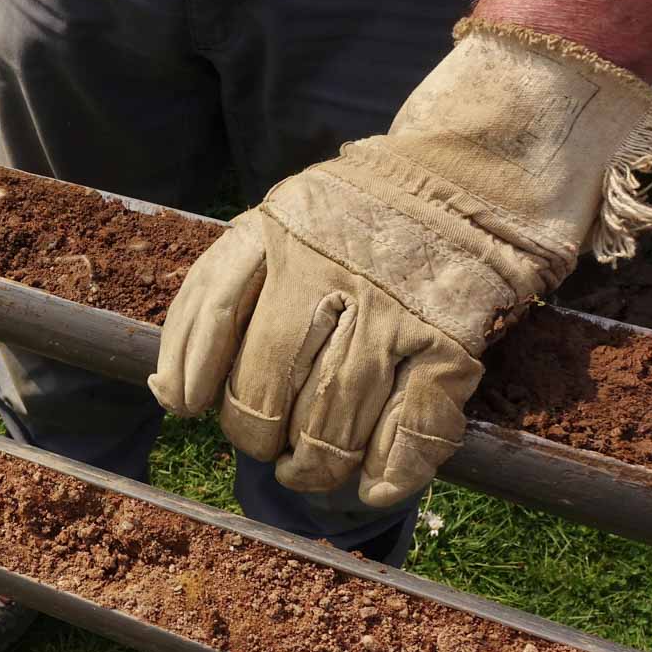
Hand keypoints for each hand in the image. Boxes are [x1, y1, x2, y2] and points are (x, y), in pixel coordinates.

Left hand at [150, 20, 651, 505]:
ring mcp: (393, 306)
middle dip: (256, 431)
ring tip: (309, 472)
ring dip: (314, 464)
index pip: (213, 308)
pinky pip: (412, 426)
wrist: (485, 165)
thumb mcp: (286, 222)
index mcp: (279, 229)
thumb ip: (226, 293)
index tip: (188, 406)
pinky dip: (390, 470)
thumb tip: (166, 393)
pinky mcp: (453, 340)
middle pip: (266, 378)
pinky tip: (372, 486)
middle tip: (265, 445)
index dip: (192, 370)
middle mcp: (329, 266)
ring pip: (331, 414)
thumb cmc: (369, 212)